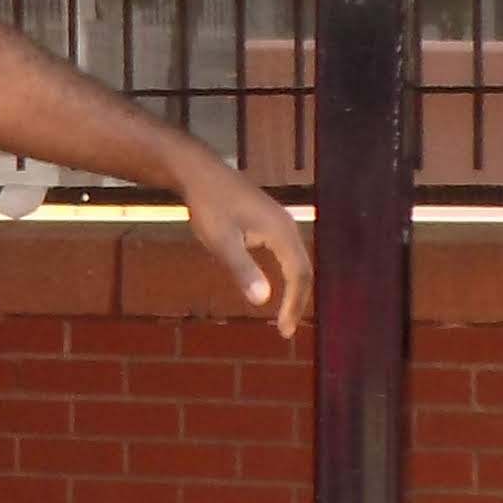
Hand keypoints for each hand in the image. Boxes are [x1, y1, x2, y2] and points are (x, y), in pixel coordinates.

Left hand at [184, 161, 312, 338]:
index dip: (294, 304)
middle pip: (303, 269)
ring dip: (293, 289)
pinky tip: (272, 286)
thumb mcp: (221, 242)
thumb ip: (243, 270)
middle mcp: (287, 225)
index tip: (284, 330)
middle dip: (297, 301)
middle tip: (285, 330)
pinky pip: (286, 253)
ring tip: (283, 315)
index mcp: (281, 231)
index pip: (299, 274)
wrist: (199, 172)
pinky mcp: (270, 221)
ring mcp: (280, 222)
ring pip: (296, 261)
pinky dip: (285, 274)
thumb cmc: (209, 205)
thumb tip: (263, 300)